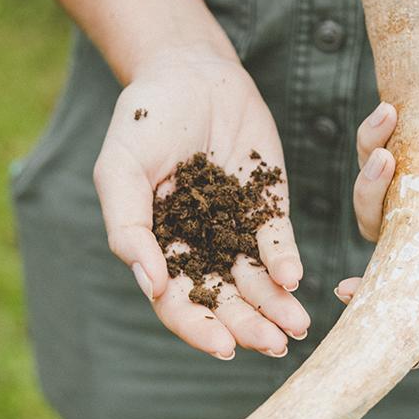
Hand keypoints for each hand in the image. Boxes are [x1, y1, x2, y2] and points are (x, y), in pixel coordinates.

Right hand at [93, 44, 309, 359]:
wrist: (192, 71)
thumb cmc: (147, 119)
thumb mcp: (121, 168)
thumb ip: (127, 225)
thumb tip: (150, 285)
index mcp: (158, 245)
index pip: (176, 299)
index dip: (197, 326)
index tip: (222, 347)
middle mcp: (198, 244)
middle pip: (223, 298)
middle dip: (248, 326)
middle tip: (274, 345)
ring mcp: (234, 226)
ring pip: (256, 279)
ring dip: (276, 305)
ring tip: (297, 326)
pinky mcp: (266, 203)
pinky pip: (276, 240)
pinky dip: (286, 261)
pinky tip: (294, 278)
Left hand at [334, 56, 418, 362]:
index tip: (408, 357)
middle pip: (405, 268)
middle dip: (372, 285)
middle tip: (342, 290)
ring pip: (377, 216)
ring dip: (370, 184)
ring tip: (385, 146)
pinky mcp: (402, 169)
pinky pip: (373, 171)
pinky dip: (372, 145)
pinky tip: (385, 115)